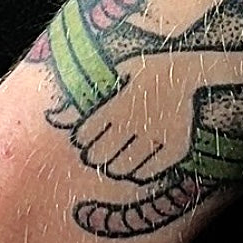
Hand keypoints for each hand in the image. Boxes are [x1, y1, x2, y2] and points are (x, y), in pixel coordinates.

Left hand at [64, 51, 199, 181]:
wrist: (190, 68)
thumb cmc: (145, 68)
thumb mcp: (113, 71)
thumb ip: (82, 97)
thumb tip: (52, 117)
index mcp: (116, 104)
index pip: (84, 138)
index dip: (84, 138)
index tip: (92, 133)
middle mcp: (135, 123)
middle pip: (99, 157)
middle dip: (97, 154)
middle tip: (106, 146)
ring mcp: (157, 137)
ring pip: (121, 170)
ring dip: (117, 165)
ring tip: (122, 153)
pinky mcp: (176, 149)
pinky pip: (147, 174)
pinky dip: (140, 171)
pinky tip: (141, 158)